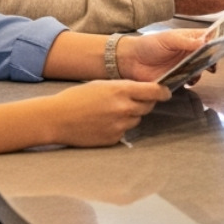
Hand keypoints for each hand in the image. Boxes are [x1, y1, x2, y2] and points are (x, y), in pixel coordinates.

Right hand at [46, 80, 168, 147]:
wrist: (56, 118)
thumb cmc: (77, 98)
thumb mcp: (102, 84)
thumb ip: (124, 87)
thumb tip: (142, 90)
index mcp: (121, 90)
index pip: (154, 91)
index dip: (163, 92)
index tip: (166, 92)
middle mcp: (124, 108)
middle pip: (148, 106)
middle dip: (144, 103)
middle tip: (131, 101)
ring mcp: (120, 125)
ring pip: (136, 119)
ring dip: (130, 115)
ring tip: (110, 112)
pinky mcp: (114, 139)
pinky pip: (124, 131)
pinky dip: (118, 127)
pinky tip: (103, 123)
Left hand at [116, 28, 207, 81]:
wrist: (131, 61)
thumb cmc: (149, 45)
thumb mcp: (168, 39)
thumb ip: (186, 41)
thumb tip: (205, 42)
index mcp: (189, 39)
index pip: (208, 38)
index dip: (218, 40)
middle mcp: (189, 52)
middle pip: (208, 55)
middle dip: (213, 58)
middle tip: (213, 63)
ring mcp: (184, 65)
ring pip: (201, 69)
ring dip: (203, 70)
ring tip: (200, 71)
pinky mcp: (178, 78)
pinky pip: (190, 81)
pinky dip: (193, 81)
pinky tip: (189, 80)